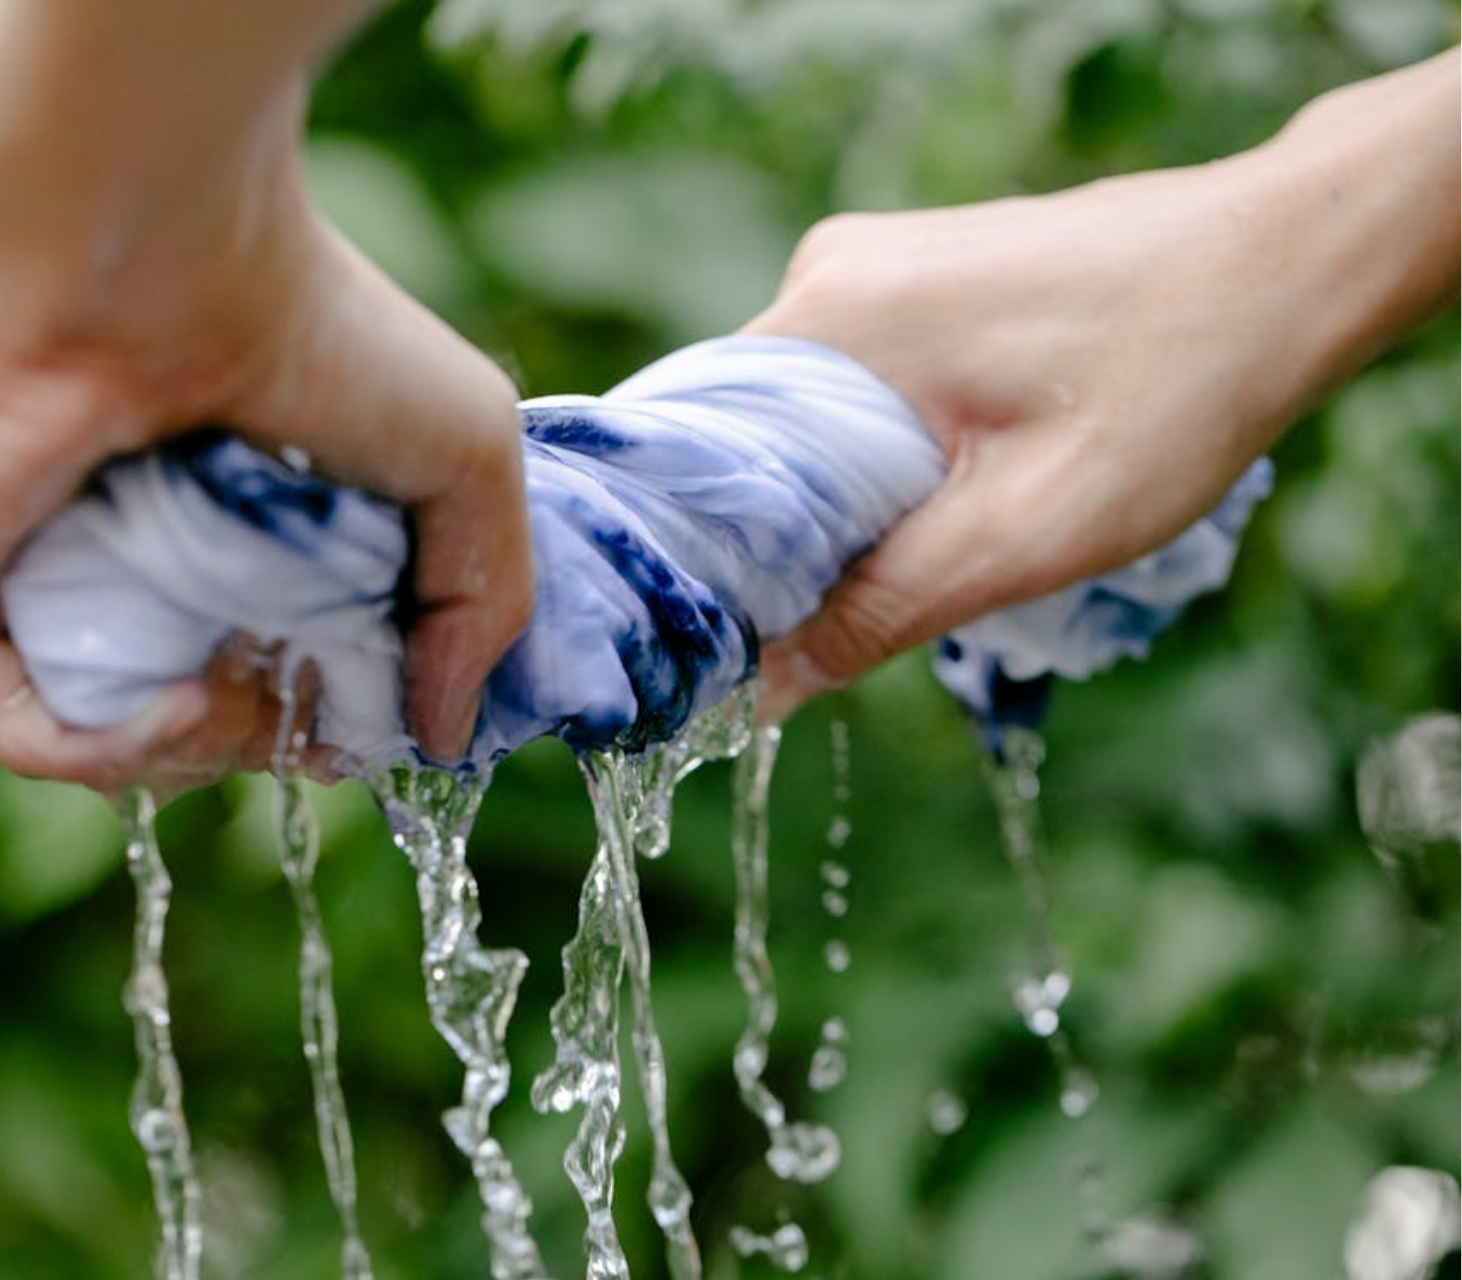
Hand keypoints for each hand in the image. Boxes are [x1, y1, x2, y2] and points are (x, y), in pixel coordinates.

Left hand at [0, 4, 531, 793]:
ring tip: (242, 686)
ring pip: (110, 738)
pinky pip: (28, 730)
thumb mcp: (467, 463)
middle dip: (271, 739)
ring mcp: (31, 572)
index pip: (273, 671)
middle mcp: (127, 552)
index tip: (380, 711)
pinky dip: (118, 753)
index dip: (333, 720)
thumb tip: (440, 740)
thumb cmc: (314, 327)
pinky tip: (188, 703)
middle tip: (305, 689)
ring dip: (205, 754)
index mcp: (230, 522)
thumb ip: (481, 607)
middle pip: (199, 721)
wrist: (148, 244)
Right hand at [746, 50, 1458, 719]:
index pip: (700, 455)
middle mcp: (830, 270)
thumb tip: (763, 692)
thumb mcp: (1025, 534)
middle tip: (852, 609)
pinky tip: (952, 481)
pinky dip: (879, 447)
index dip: (712, 557)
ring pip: (803, 415)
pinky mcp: (919, 271)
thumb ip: (881, 611)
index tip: (739, 635)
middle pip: (747, 437)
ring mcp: (875, 261)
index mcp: (832, 315)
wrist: (1291, 262)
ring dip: (843, 493)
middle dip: (788, 531)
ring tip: (928, 539)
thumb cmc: (1176, 389)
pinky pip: (853, 380)